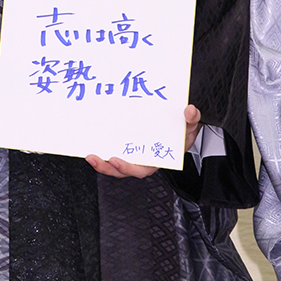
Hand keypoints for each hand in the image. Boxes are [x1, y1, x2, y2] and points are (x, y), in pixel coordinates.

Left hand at [85, 104, 201, 178]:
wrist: (180, 126)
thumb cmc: (183, 131)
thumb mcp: (190, 126)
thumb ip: (191, 120)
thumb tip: (190, 111)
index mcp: (156, 159)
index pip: (141, 170)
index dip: (128, 167)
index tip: (117, 160)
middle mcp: (142, 159)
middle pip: (123, 169)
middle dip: (107, 167)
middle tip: (94, 158)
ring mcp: (133, 153)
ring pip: (115, 163)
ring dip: (101, 162)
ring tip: (89, 155)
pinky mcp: (126, 145)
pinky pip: (113, 151)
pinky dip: (103, 149)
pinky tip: (93, 143)